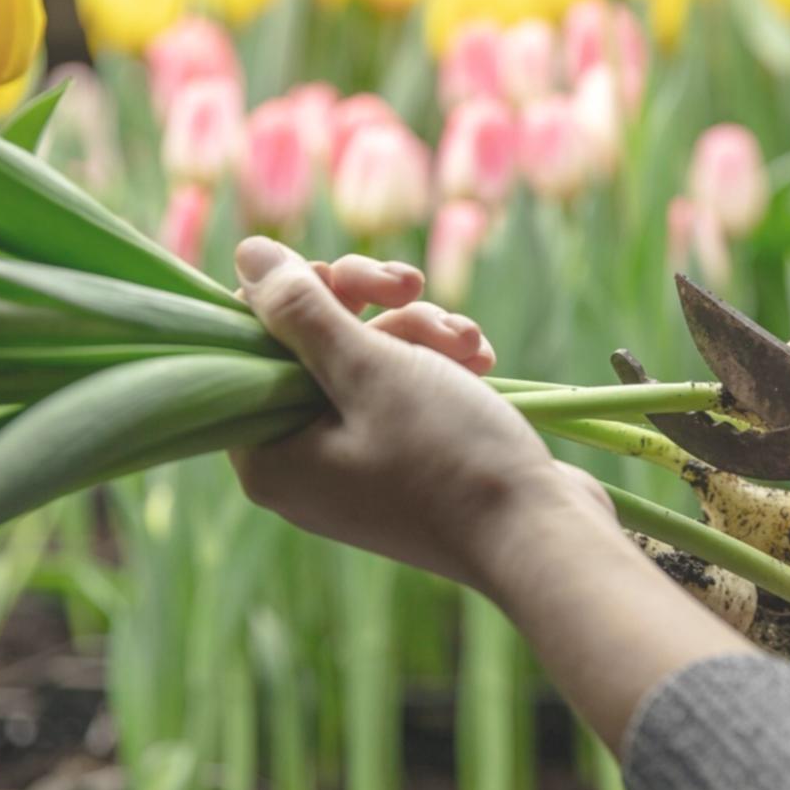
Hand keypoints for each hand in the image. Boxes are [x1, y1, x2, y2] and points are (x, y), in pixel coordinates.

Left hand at [230, 237, 609, 587]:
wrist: (541, 535)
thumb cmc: (448, 454)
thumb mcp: (370, 368)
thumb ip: (301, 311)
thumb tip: (249, 253)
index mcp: (269, 456)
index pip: (250, 345)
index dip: (295, 298)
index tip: (346, 281)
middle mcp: (302, 466)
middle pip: (313, 347)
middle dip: (373, 308)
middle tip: (414, 286)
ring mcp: (357, 468)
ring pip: (368, 361)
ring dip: (419, 332)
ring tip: (467, 343)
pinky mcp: (406, 465)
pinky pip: (404, 393)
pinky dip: (439, 366)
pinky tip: (481, 362)